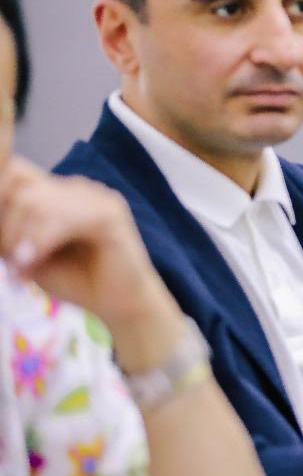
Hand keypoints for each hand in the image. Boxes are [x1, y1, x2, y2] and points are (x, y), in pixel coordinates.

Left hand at [0, 157, 181, 370]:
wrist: (119, 305)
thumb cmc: (76, 281)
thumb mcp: (27, 254)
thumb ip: (9, 232)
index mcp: (58, 192)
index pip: (15, 171)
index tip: (3, 245)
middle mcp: (77, 187)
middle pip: (18, 182)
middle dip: (5, 225)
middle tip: (11, 261)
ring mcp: (96, 196)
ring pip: (35, 201)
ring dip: (20, 239)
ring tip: (21, 269)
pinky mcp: (110, 214)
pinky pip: (63, 219)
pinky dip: (40, 243)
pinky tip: (33, 264)